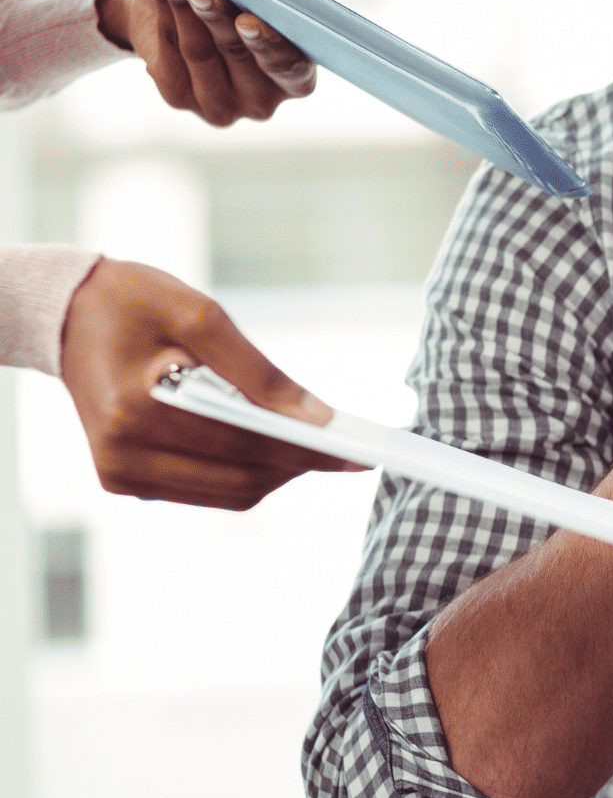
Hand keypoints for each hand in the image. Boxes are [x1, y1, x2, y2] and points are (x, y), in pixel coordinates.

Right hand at [60, 259, 359, 507]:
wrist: (68, 315)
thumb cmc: (134, 302)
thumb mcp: (200, 315)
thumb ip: (259, 372)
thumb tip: (318, 418)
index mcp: (136, 412)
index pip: (243, 444)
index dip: (307, 450)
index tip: (359, 451)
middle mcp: (123, 456)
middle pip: (242, 480)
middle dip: (300, 464)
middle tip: (347, 448)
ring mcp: (122, 475)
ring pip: (230, 494)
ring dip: (278, 472)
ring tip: (314, 443)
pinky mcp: (126, 481)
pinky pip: (207, 491)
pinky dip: (246, 472)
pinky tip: (270, 444)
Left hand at [96, 0, 316, 125]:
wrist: (177, 5)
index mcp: (296, 76)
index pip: (291, 68)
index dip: (271, 45)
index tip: (248, 20)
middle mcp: (263, 100)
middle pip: (238, 55)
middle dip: (216, 16)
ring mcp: (221, 105)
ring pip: (199, 52)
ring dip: (182, 7)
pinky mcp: (180, 98)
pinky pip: (169, 53)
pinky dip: (163, 12)